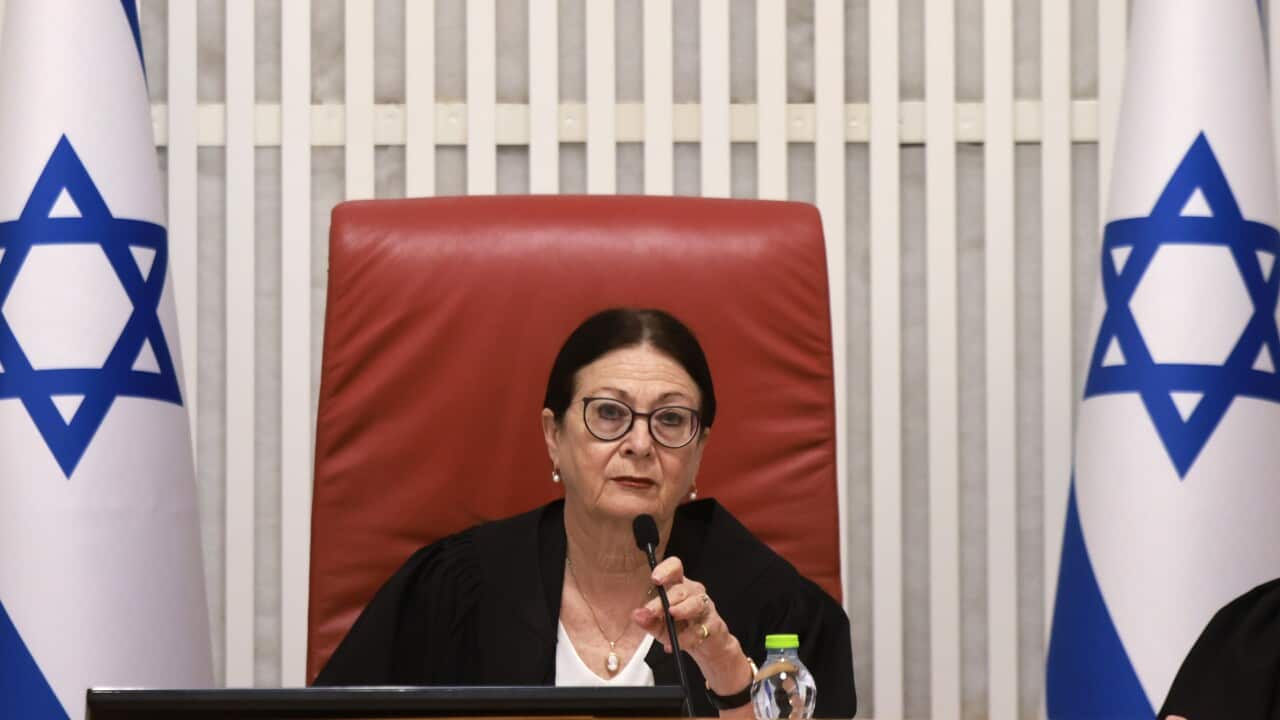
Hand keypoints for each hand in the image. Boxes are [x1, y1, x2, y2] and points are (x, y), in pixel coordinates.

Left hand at [632, 556, 753, 696]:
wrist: (706, 646)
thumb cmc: (681, 629)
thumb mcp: (659, 626)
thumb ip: (647, 620)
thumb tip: (637, 614)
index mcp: (678, 586)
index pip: (675, 568)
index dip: (666, 570)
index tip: (655, 579)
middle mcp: (693, 592)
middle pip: (681, 589)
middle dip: (666, 599)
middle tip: (652, 610)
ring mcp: (705, 607)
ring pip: (695, 603)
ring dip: (682, 609)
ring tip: (672, 615)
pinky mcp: (714, 624)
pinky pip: (701, 628)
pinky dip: (687, 637)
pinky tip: (676, 643)